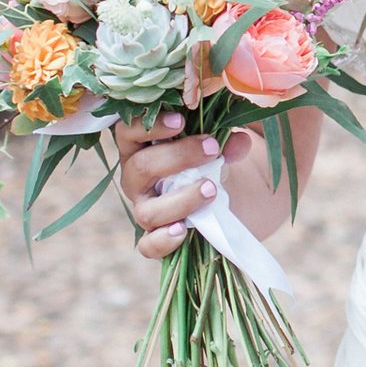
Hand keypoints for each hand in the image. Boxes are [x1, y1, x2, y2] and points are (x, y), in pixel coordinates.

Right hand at [113, 110, 249, 260]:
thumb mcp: (218, 145)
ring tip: (211, 189)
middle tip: (212, 148)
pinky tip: (183, 230)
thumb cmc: (207, 158)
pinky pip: (148, 246)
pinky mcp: (154, 237)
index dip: (149, 125)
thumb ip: (226, 140)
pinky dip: (163, 241)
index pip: (127, 130)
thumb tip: (238, 141)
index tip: (180, 121)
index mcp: (140, 147)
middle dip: (177, 157)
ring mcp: (144, 209)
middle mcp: (135, 179)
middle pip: (141, 167)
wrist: (220, 194)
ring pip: (148, 211)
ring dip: (181, 200)